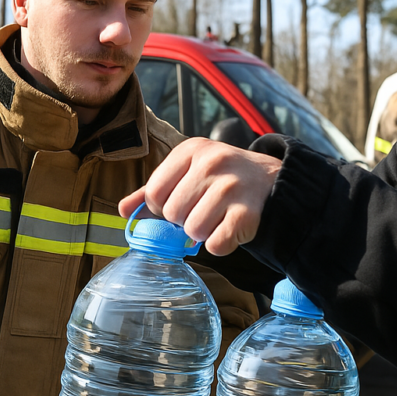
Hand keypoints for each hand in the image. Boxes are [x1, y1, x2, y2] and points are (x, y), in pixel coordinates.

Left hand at [119, 137, 281, 255]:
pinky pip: (216, 245)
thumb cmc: (223, 179)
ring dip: (203, 233)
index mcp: (191, 150)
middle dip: (184, 221)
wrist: (272, 182)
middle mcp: (212, 163)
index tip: (180, 204)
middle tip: (203, 210)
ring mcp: (232, 187)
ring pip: (193, 232)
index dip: (162, 208)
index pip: (154, 193)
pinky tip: (230, 228)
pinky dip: (221, 245)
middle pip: (172, 214)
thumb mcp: (189, 172)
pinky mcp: (248, 213)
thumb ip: (155, 189)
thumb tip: (124, 210)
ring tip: (218, 218)